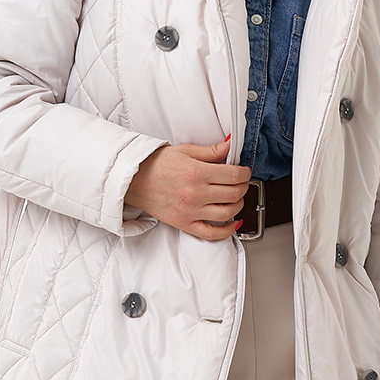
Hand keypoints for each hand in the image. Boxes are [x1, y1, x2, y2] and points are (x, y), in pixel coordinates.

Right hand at [125, 136, 251, 240]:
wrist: (133, 179)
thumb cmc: (156, 164)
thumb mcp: (185, 150)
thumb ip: (211, 151)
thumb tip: (230, 145)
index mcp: (197, 172)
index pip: (234, 175)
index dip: (245, 173)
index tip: (244, 171)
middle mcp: (195, 193)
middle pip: (234, 194)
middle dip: (243, 186)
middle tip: (241, 182)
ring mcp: (190, 211)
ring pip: (228, 213)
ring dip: (238, 205)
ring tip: (236, 198)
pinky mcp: (184, 224)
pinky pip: (211, 233)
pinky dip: (227, 231)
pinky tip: (232, 222)